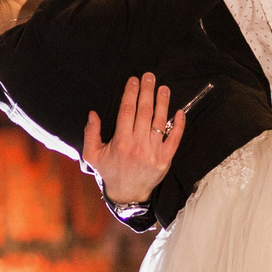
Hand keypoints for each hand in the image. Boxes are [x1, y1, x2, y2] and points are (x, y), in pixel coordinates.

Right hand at [82, 72, 187, 206]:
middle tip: (150, 77)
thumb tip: (93, 114)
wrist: (127, 194)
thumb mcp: (92, 155)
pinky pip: (174, 139)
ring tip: (164, 88)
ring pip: (159, 122)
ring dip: (162, 103)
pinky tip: (180, 111)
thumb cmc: (110, 172)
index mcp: (120, 142)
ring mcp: (153, 152)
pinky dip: (179, 125)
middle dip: (147, 92)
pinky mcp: (165, 159)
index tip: (134, 80)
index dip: (131, 93)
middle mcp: (138, 145)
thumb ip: (91, 134)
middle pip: (144, 112)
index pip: (127, 111)